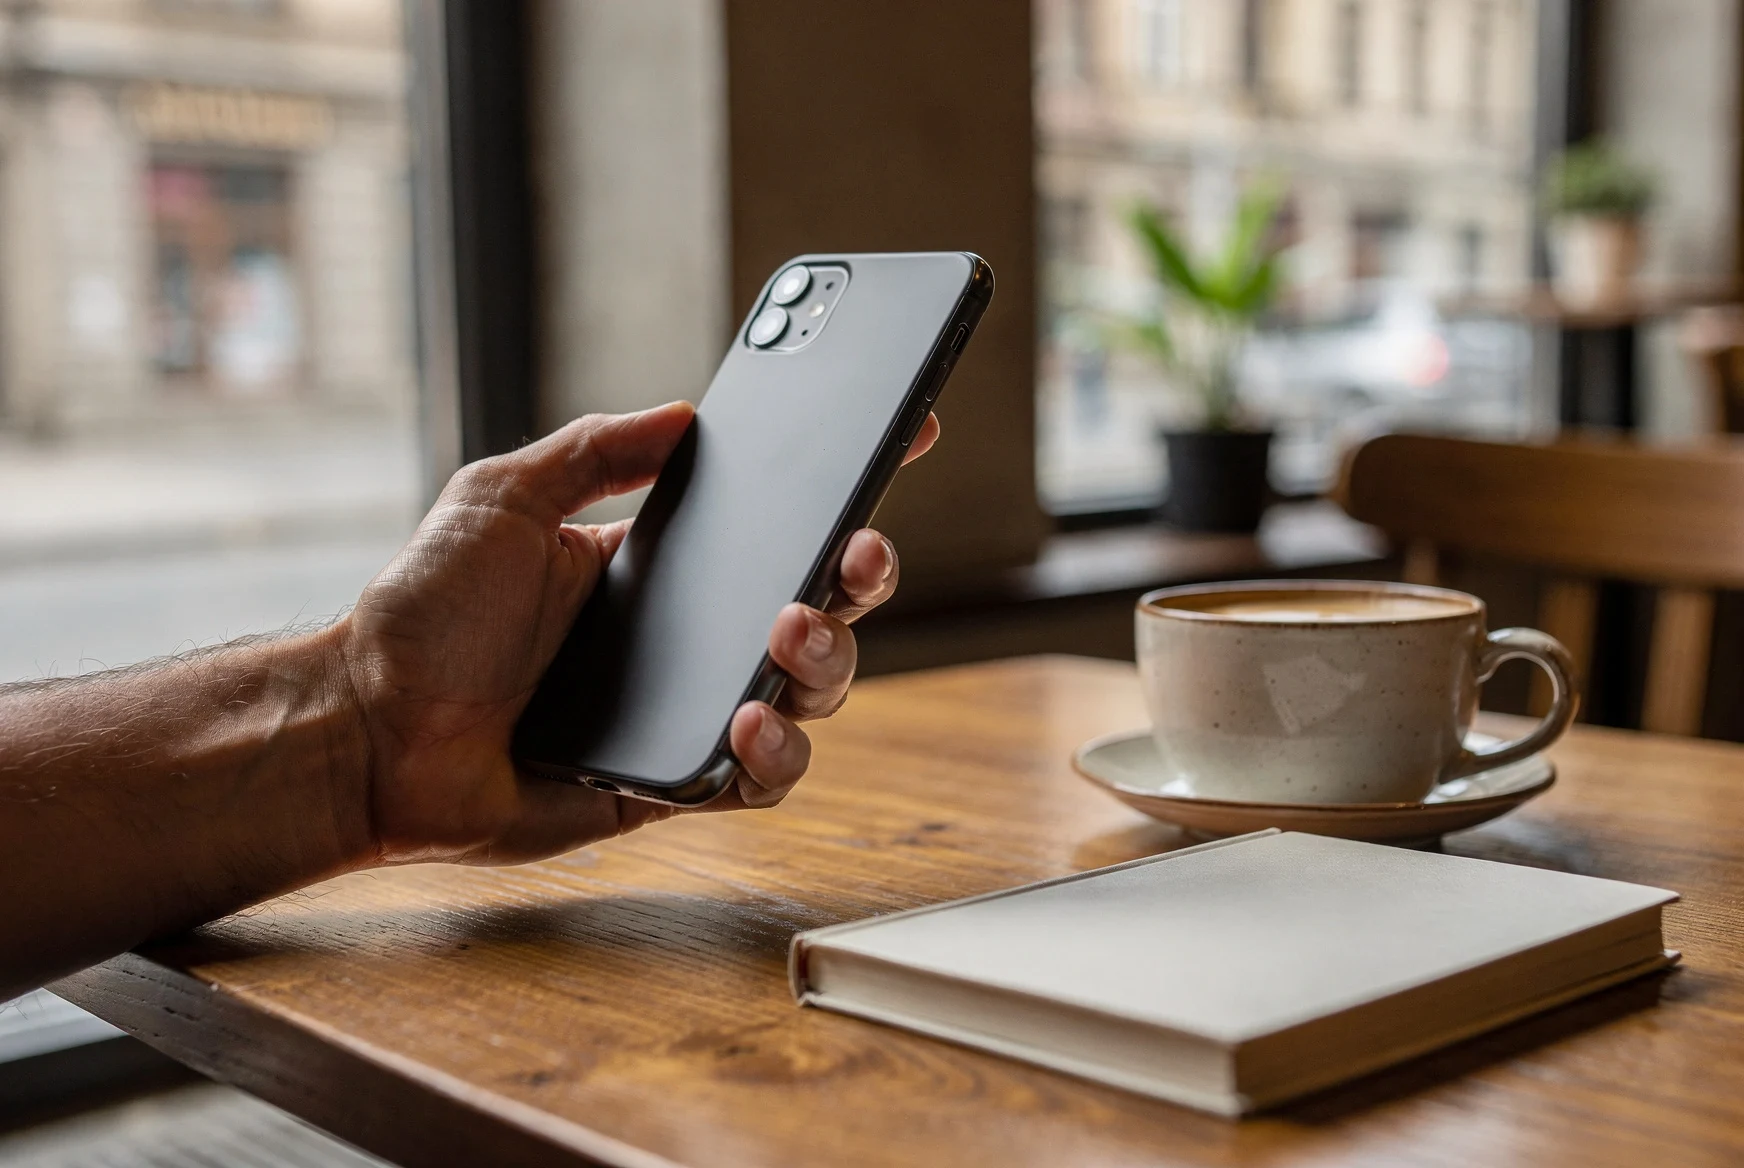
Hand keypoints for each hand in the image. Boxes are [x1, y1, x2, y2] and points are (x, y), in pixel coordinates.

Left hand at [337, 402, 938, 866]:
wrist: (367, 730)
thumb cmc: (423, 614)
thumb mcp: (501, 497)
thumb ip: (593, 449)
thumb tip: (685, 411)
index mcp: (664, 565)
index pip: (776, 520)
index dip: (844, 485)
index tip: (902, 432)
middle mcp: (692, 636)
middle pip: (823, 606)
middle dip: (864, 575)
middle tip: (854, 552)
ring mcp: (690, 710)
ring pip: (813, 692)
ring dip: (826, 660)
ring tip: (785, 632)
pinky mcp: (675, 783)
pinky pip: (765, 777)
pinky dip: (777, 752)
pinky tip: (746, 721)